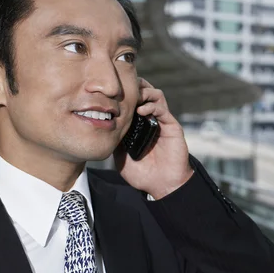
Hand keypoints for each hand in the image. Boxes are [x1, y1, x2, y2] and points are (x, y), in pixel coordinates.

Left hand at [114, 78, 193, 198]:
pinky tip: (141, 111)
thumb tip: (102, 126)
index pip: (131, 101)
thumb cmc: (142, 174)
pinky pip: (162, 108)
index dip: (122, 93)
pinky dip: (152, 105)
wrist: (162, 186)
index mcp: (138, 125)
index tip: (109, 94)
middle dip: (134, 86)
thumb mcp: (121, 157)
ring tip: (133, 98)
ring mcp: (161, 121)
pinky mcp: (171, 126)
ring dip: (144, 92)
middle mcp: (150, 119)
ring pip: (155, 95)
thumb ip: (115, 140)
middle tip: (121, 89)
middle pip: (144, 92)